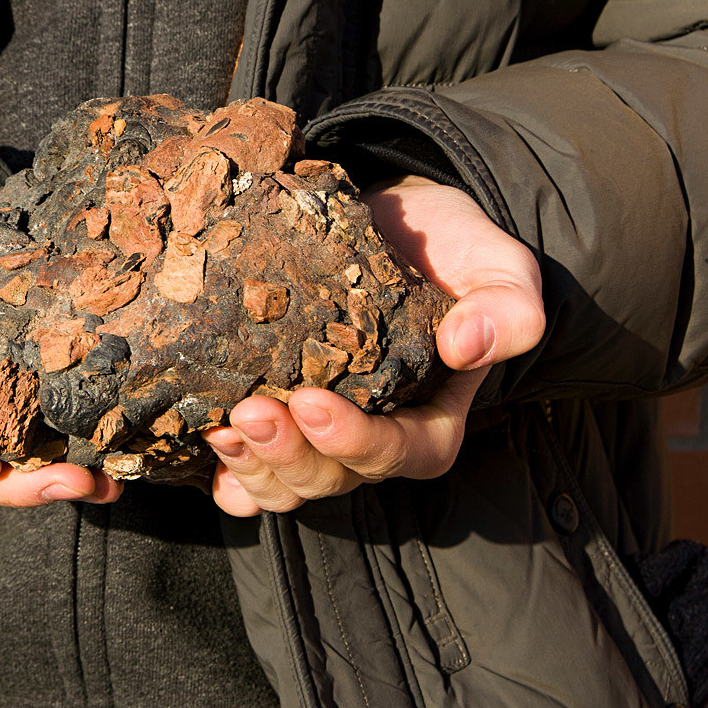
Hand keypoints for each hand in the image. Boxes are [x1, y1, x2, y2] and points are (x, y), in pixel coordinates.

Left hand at [202, 175, 542, 515]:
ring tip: (218, 422)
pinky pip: (250, 472)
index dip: (353, 440)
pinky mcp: (279, 417)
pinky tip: (200, 452)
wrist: (393, 225)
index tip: (311, 401)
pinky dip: (226, 476)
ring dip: (250, 464)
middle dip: (287, 454)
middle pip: (331, 477)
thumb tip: (468, 345)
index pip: (399, 453)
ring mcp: (321, 436)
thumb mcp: (499, 268)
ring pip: (285, 482)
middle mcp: (373, 440)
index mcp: (431, 420)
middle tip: (249, 411)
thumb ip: (508, 309)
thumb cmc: (452, 250)